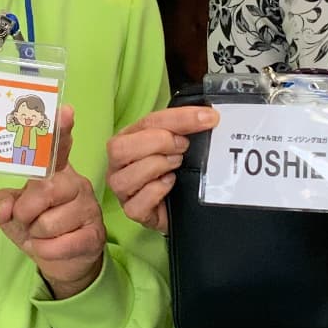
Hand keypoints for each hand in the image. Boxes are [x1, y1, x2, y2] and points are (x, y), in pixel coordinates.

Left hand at [0, 107, 105, 298]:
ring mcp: (88, 208)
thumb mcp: (10, 212)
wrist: (63, 262)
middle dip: (26, 211)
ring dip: (36, 235)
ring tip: (43, 234)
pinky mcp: (93, 234)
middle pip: (44, 190)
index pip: (58, 147)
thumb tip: (6, 208)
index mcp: (55, 171)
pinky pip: (57, 245)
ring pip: (48, 222)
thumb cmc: (37, 227)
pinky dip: (46, 250)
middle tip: (27, 219)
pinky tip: (52, 247)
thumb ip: (1, 203)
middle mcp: (75, 183)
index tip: (65, 111)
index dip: (60, 130)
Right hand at [104, 105, 219, 232]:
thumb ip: (185, 129)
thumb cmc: (175, 169)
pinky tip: (170, 184)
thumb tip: (207, 117)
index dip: (179, 118)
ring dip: (156, 166)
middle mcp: (120, 163)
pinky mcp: (132, 211)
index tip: (206, 118)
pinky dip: (156, 191)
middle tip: (183, 147)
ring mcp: (122, 189)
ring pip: (125, 178)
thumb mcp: (179, 144)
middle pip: (120, 148)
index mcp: (129, 138)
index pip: (148, 122)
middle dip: (158, 143)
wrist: (180, 204)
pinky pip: (136, 204)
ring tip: (176, 166)